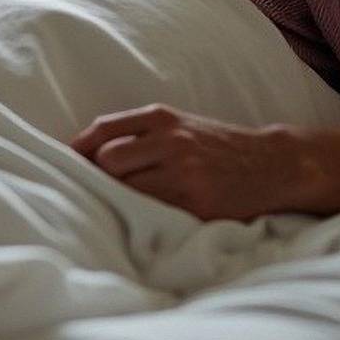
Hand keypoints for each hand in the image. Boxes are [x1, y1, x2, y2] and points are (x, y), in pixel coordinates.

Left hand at [72, 106, 339, 219]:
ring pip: (127, 187)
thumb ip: (140, 132)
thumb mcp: (181, 125)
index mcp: (163, 118)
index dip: (80, 149)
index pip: (104, 130)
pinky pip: (154, 212)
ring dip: (118, 199)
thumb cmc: (217, 145)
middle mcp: (171, 141)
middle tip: (96, 191)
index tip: (66, 164)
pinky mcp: (197, 204)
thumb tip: (87, 151)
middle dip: (100, 177)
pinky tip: (141, 221)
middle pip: (109, 160)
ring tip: (116, 208)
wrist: (273, 163)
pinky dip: (143, 217)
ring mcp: (185, 174)